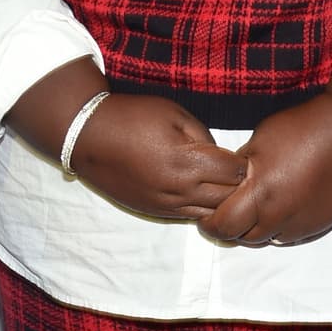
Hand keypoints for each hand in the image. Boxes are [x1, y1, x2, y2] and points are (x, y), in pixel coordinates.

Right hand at [70, 93, 247, 220]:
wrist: (88, 136)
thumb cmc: (132, 117)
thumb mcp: (175, 114)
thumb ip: (205, 136)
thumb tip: (221, 155)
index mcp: (187, 161)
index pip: (235, 172)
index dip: (243, 162)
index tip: (242, 155)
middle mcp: (179, 189)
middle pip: (228, 197)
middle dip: (237, 185)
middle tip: (237, 171)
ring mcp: (166, 204)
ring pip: (211, 213)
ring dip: (221, 200)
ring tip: (221, 183)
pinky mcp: (154, 211)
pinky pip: (190, 217)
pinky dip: (201, 207)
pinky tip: (201, 192)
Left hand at [197, 67, 331, 247]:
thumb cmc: (304, 128)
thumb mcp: (260, 140)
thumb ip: (240, 168)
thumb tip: (226, 182)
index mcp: (261, 192)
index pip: (224, 225)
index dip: (210, 223)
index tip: (204, 216)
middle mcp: (281, 214)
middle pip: (243, 237)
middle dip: (230, 228)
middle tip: (225, 213)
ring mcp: (303, 223)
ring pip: (267, 240)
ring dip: (255, 229)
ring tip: (253, 209)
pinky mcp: (320, 223)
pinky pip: (290, 235)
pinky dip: (278, 227)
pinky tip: (280, 207)